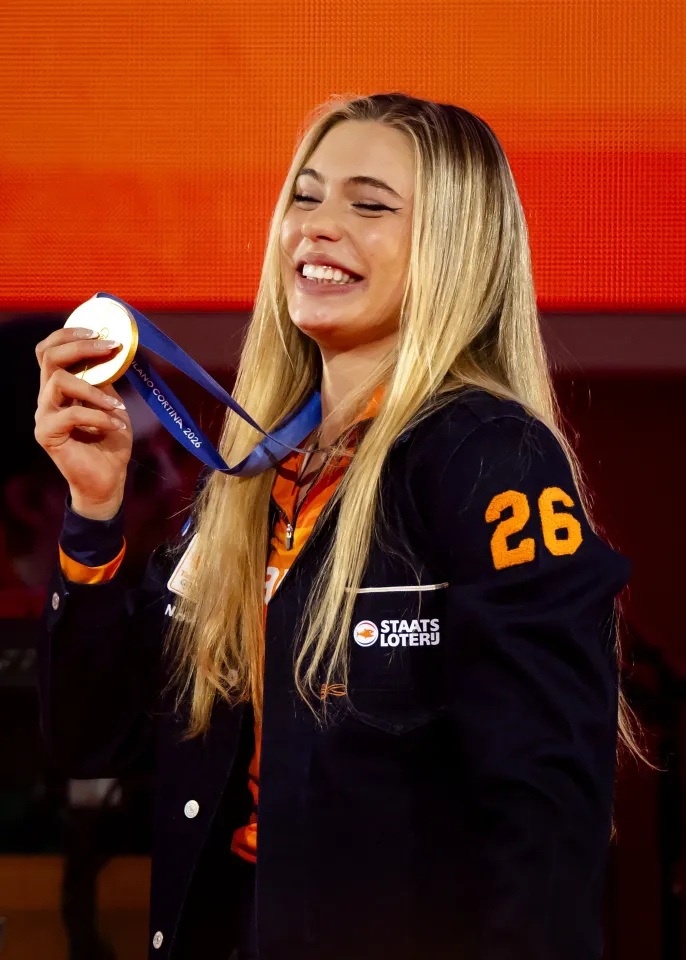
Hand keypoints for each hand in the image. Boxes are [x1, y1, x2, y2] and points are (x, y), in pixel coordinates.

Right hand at [34, 326, 132, 518]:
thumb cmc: (110, 442)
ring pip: (58, 381)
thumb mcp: (112, 404)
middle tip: (109, 347)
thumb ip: (104, 381)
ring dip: (93, 388)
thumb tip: (109, 351)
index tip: (99, 332)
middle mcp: (47, 397)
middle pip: (48, 357)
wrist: (108, 480)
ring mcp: (44, 415)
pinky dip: (98, 416)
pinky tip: (116, 424)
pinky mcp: (47, 434)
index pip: (50, 350)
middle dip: (80, 346)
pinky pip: (70, 414)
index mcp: (59, 387)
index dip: (69, 334)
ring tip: (118, 404)